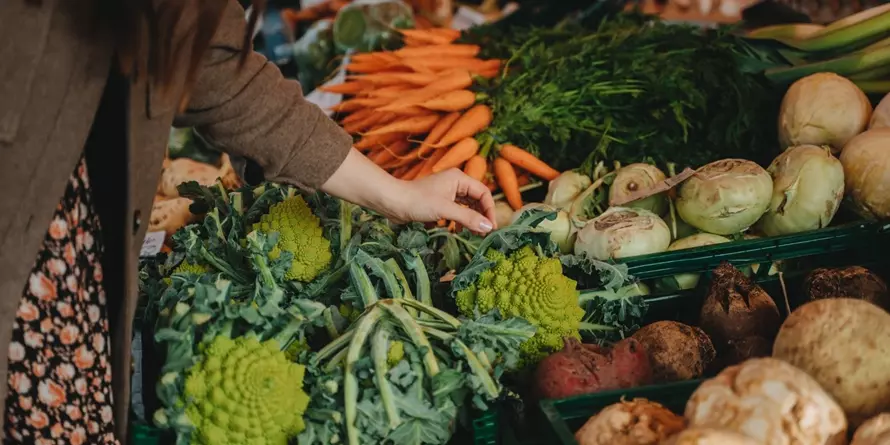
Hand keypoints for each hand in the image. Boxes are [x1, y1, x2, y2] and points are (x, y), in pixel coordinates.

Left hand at [321, 148, 496, 233]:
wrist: (392, 202)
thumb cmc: (418, 201)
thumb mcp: (445, 210)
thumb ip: (468, 218)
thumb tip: (488, 227)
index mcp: (459, 178)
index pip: (483, 193)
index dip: (489, 210)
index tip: (490, 227)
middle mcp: (455, 183)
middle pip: (476, 199)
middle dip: (481, 216)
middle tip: (483, 233)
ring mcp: (447, 193)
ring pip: (467, 206)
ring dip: (471, 219)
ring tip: (473, 234)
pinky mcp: (439, 202)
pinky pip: (456, 211)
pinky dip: (460, 220)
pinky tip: (458, 230)